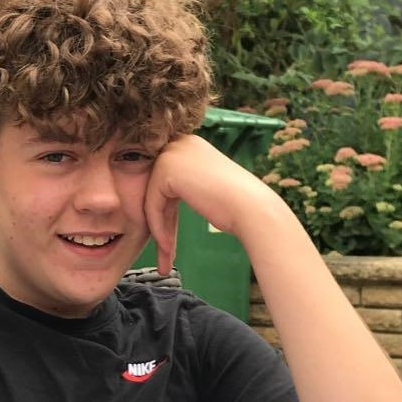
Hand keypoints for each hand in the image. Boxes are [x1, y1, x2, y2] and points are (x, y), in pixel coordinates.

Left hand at [144, 134, 278, 274]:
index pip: (167, 184)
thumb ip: (186, 185)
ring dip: (159, 231)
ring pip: (152, 200)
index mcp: (190, 145)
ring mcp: (171, 154)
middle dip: (161, 225)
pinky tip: (167, 248)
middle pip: (158, 192)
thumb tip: (164, 197)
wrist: (250, 206)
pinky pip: (151, 205)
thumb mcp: (206, 186)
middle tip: (166, 255)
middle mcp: (179, 143)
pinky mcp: (164, 170)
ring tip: (166, 258)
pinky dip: (158, 228)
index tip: (170, 243)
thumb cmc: (237, 204)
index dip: (167, 216)